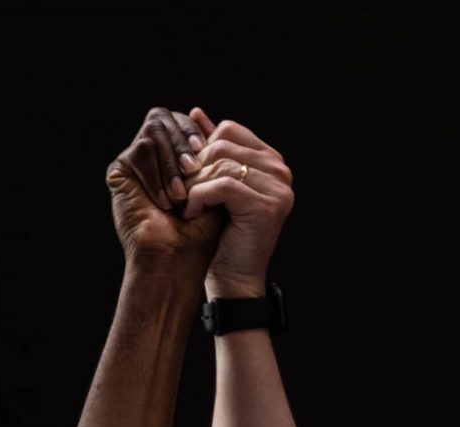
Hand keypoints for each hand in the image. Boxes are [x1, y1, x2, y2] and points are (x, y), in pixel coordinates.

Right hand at [106, 105, 220, 267]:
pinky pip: (141, 150)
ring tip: (180, 195)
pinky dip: (156, 175)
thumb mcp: (212, 182)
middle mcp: (151, 156)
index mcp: (173, 155)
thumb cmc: (199, 230)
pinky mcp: (119, 172)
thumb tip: (200, 111)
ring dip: (171, 162)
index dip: (194, 133)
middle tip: (194, 169)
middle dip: (183, 142)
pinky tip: (164, 201)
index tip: (208, 153)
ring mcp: (134, 163)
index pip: (182, 121)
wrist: (177, 258)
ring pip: (154, 130)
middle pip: (165, 119)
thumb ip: (208, 149)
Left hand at [180, 111, 294, 300]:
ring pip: (219, 162)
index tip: (185, 175)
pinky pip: (221, 185)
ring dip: (192, 184)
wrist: (233, 280)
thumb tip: (194, 113)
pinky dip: (198, 198)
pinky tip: (190, 215)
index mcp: (271, 160)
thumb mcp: (213, 186)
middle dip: (193, 167)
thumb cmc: (222, 236)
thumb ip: (209, 150)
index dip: (199, 149)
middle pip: (221, 143)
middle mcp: (280, 169)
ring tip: (184, 205)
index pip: (228, 129)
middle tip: (179, 192)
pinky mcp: (267, 204)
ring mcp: (278, 186)